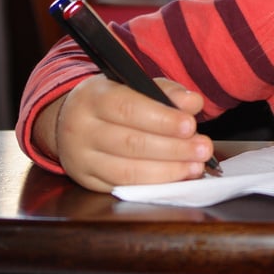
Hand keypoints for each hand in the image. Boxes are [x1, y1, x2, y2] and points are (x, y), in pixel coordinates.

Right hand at [34, 74, 214, 192]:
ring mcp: (81, 158)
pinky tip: (177, 178)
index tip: (190, 125)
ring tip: (196, 166)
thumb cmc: (114, 101)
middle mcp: (81, 128)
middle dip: (173, 148)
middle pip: (130, 143)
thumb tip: (193, 102)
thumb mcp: (135, 85)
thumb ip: (167, 91)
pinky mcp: (87, 181)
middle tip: (203, 149)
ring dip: (168, 171)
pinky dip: (154, 185)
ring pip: (127, 171)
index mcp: (93, 97)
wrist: (70, 120)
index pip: (128, 108)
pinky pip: (123, 188)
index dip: (161, 120)